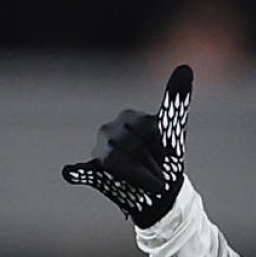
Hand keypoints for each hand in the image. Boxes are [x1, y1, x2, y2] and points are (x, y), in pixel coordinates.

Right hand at [63, 65, 192, 227]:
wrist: (161, 189)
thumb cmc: (166, 156)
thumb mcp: (174, 127)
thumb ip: (177, 98)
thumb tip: (185, 66)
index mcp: (129, 117)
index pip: (149, 132)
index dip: (162, 148)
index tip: (167, 156)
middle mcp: (110, 129)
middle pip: (134, 147)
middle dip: (152, 164)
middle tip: (158, 172)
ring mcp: (99, 150)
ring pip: (119, 161)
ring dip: (140, 176)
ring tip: (147, 180)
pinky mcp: (92, 171)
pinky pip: (82, 170)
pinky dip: (77, 172)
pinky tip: (70, 172)